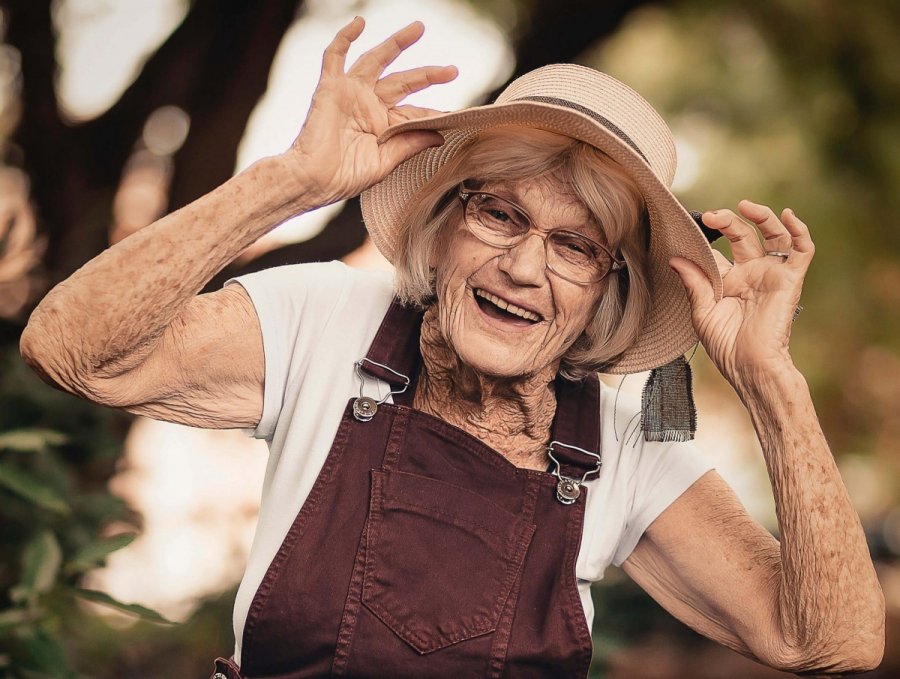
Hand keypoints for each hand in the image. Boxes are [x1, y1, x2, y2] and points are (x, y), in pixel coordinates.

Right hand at [285, 18, 457, 207]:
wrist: (314, 180)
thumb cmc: (346, 177)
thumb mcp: (386, 162)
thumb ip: (411, 143)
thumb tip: (440, 133)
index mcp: (384, 125)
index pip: (414, 111)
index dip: (433, 113)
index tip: (455, 115)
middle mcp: (369, 105)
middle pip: (403, 81)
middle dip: (427, 74)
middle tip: (452, 70)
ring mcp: (351, 93)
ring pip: (377, 60)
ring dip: (396, 43)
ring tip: (418, 28)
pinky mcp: (330, 88)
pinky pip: (335, 57)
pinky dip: (345, 38)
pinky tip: (359, 23)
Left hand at [669, 200, 814, 383]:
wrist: (748, 365)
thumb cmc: (724, 344)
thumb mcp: (701, 310)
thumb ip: (693, 282)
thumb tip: (674, 258)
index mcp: (727, 280)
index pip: (717, 248)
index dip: (705, 237)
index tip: (686, 228)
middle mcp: (750, 273)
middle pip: (742, 235)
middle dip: (728, 222)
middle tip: (712, 215)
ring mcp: (770, 274)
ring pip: (773, 235)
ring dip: (762, 216)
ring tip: (745, 206)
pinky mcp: (790, 279)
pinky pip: (802, 250)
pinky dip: (800, 230)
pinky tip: (789, 215)